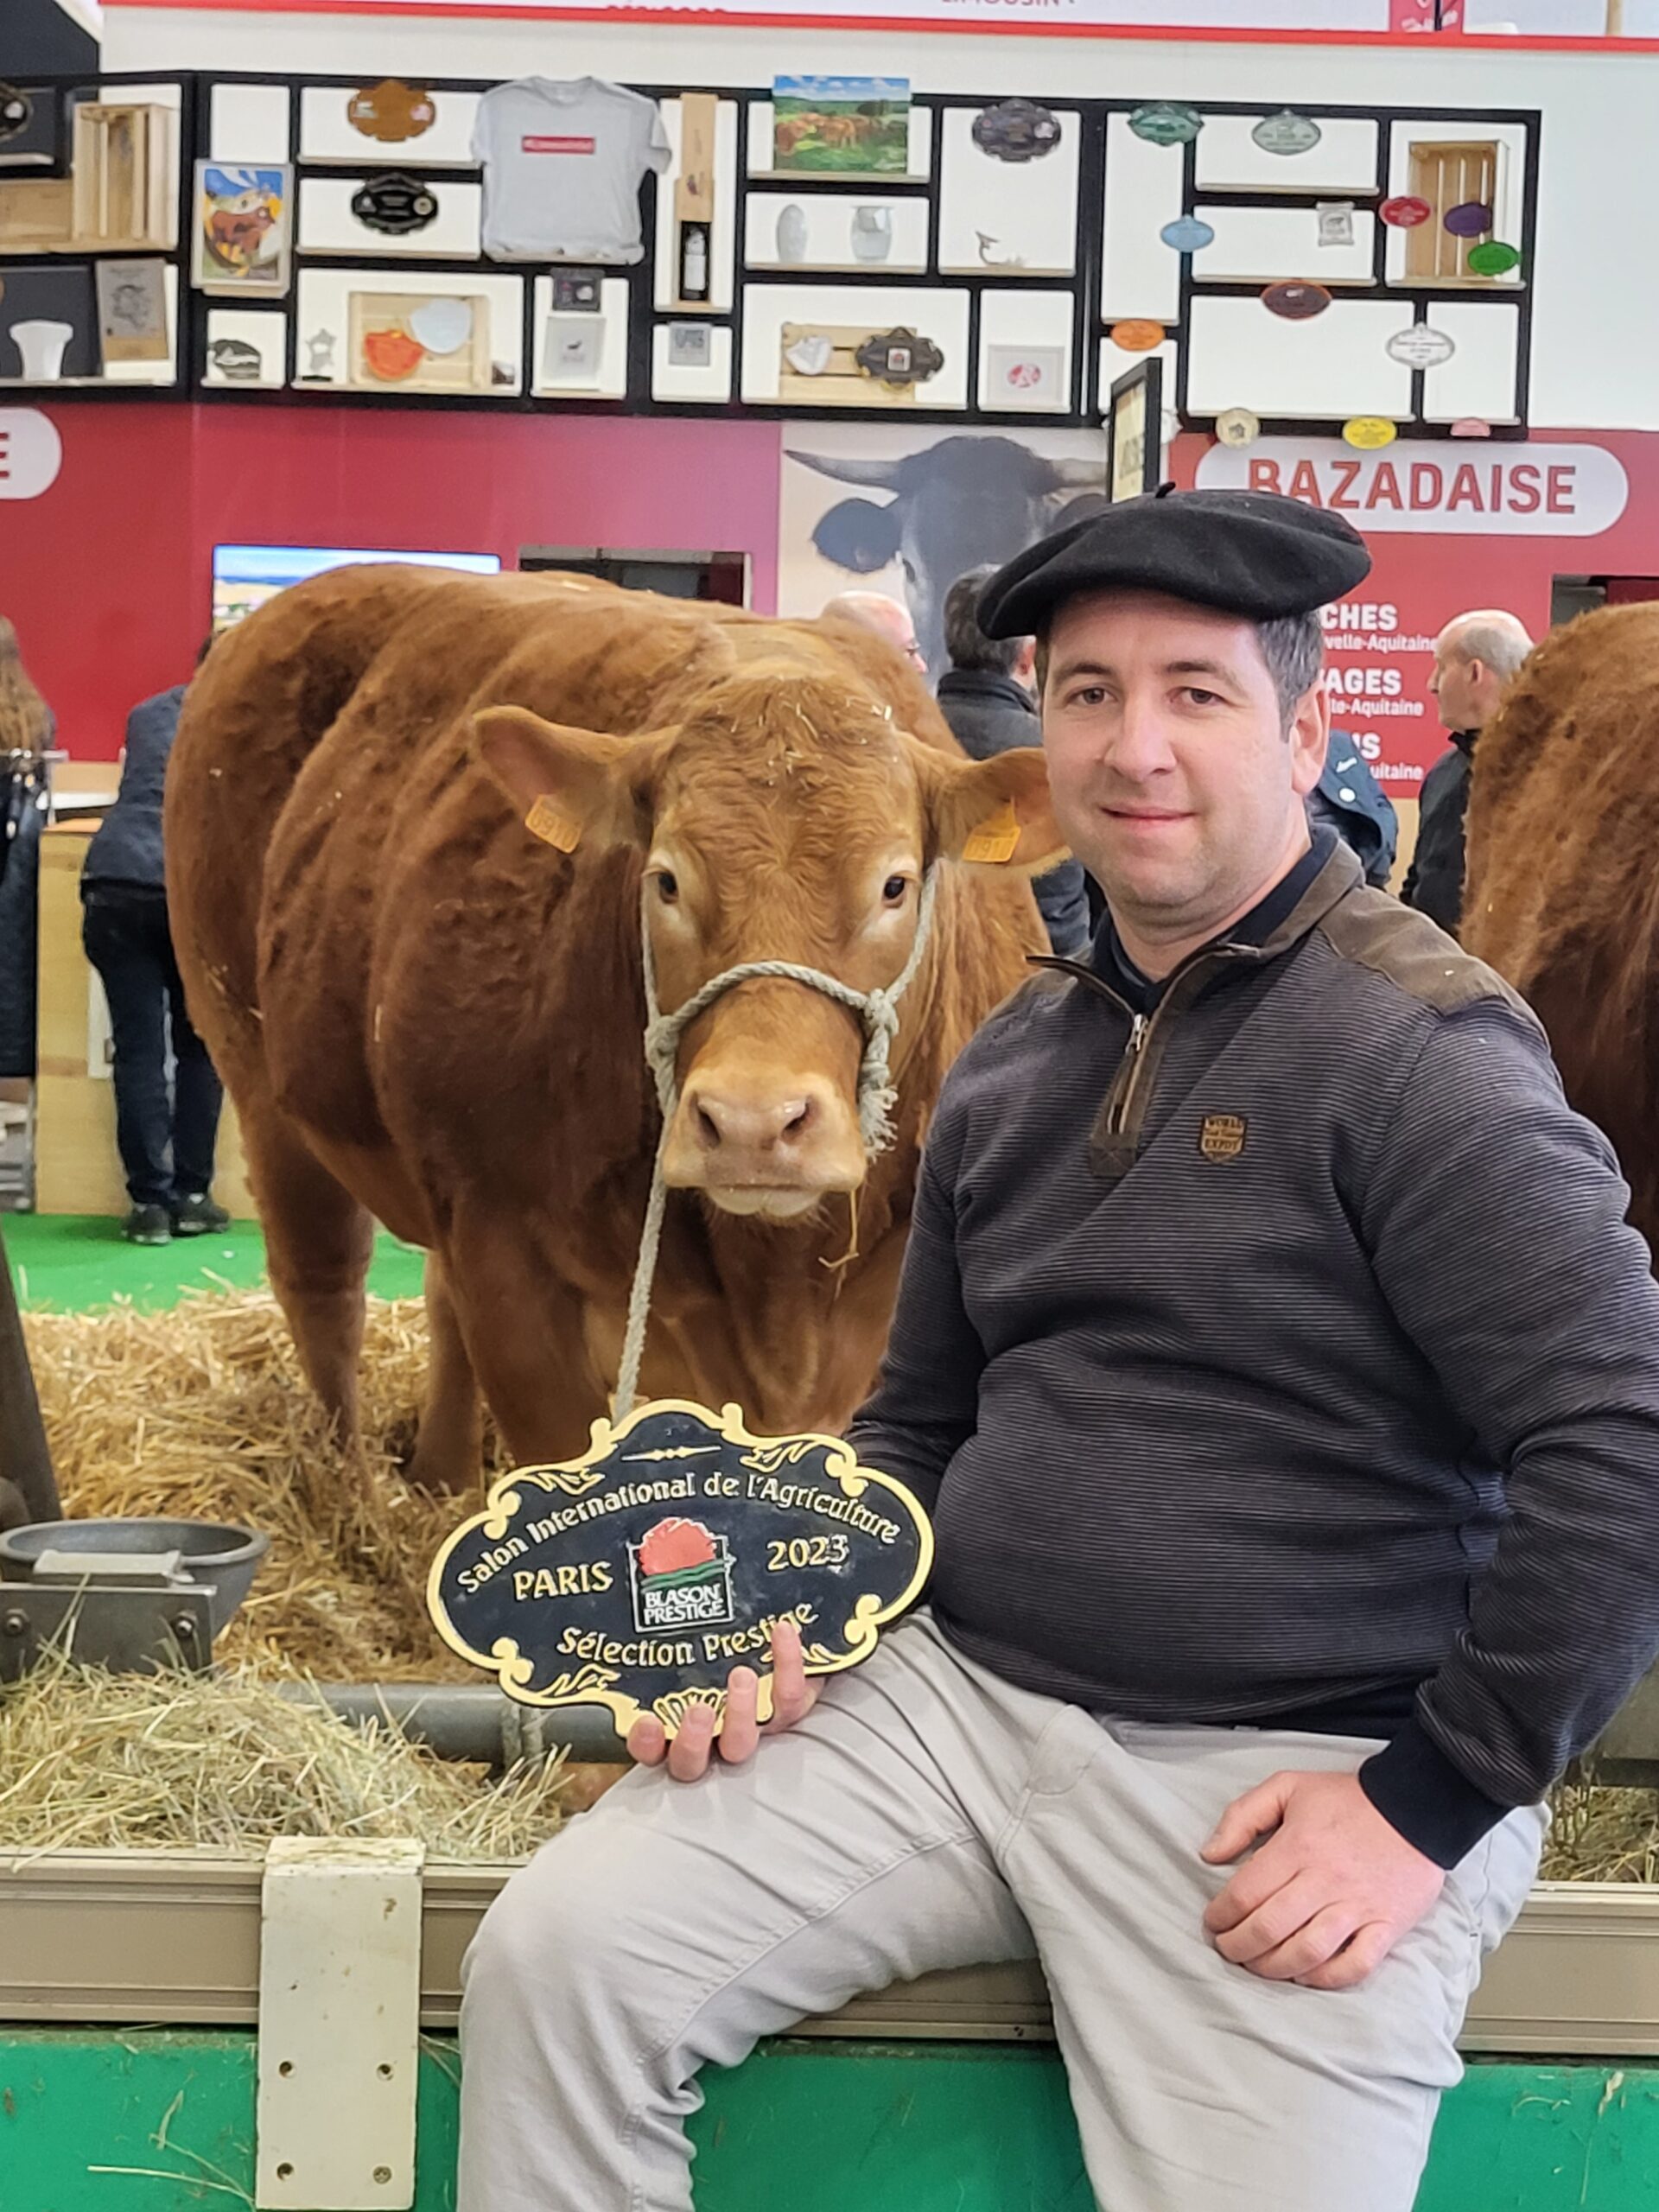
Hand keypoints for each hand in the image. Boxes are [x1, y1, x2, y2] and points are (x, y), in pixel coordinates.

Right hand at [627, 1617, 820, 1782]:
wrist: (781, 1629)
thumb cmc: (716, 1629)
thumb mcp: (686, 1627)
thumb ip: (661, 1617)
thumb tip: (626, 1575)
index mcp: (672, 1722)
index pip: (650, 1748)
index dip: (646, 1743)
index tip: (646, 1722)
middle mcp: (708, 1736)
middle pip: (692, 1762)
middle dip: (693, 1740)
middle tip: (700, 1709)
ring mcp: (749, 1728)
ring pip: (741, 1745)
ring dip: (740, 1715)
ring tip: (742, 1675)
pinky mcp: (788, 1711)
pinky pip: (791, 1701)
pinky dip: (788, 1664)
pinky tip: (782, 1631)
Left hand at [1201, 1769, 1444, 1989]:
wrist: (1415, 1806)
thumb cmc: (1346, 1798)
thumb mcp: (1287, 1786)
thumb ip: (1242, 1816)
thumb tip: (1210, 1854)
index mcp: (1296, 1847)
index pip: (1246, 1893)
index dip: (1221, 1915)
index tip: (1213, 1922)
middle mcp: (1324, 1881)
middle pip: (1270, 1928)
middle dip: (1238, 1947)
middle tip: (1227, 1948)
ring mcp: (1357, 1907)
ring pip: (1307, 1952)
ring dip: (1273, 1967)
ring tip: (1257, 1965)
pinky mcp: (1386, 1926)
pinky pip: (1355, 1966)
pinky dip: (1326, 1979)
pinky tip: (1304, 1975)